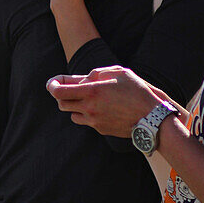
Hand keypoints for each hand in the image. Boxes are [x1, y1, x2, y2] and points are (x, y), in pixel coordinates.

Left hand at [47, 65, 176, 137]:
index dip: (52, 86)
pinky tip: (101, 108)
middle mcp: (90, 108)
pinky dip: (87, 114)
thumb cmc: (137, 92)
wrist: (151, 118)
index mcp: (92, 91)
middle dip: (62, 95)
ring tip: (88, 98)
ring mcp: (94, 121)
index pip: (59, 92)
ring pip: (72, 114)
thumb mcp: (119, 73)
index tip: (52, 83)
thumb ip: (97, 73)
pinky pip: (86, 121)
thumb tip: (83, 79)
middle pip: (61, 104)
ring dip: (75, 105)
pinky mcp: (100, 130)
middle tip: (70, 89)